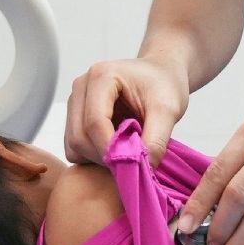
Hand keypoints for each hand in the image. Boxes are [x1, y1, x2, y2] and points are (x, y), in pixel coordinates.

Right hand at [63, 57, 189, 167]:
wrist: (160, 74)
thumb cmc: (164, 84)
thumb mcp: (169, 109)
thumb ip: (157, 138)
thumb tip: (144, 169)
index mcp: (101, 76)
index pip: (95, 122)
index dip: (112, 150)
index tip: (134, 165)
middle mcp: (81, 87)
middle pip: (80, 137)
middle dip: (105, 156)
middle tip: (134, 161)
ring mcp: (75, 103)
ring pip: (74, 146)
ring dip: (98, 158)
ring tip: (127, 151)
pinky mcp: (74, 118)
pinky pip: (74, 149)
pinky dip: (93, 157)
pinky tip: (116, 147)